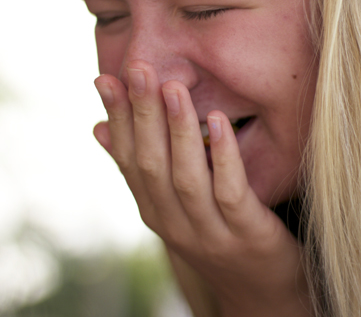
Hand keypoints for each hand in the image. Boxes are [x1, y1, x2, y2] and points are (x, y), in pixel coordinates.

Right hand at [93, 60, 310, 316]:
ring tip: (174, 87)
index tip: (106, 78)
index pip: (127, 159)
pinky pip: (230, 190)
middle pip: (151, 163)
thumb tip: (99, 128)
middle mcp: (173, 223)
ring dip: (177, 129)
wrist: (261, 292)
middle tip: (138, 68)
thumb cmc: (217, 235)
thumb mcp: (174, 203)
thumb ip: (143, 168)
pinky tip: (220, 119)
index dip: (117, 118)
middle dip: (143, 114)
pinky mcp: (247, 234)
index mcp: (153, 210)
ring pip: (185, 176)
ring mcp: (209, 231)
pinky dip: (224, 153)